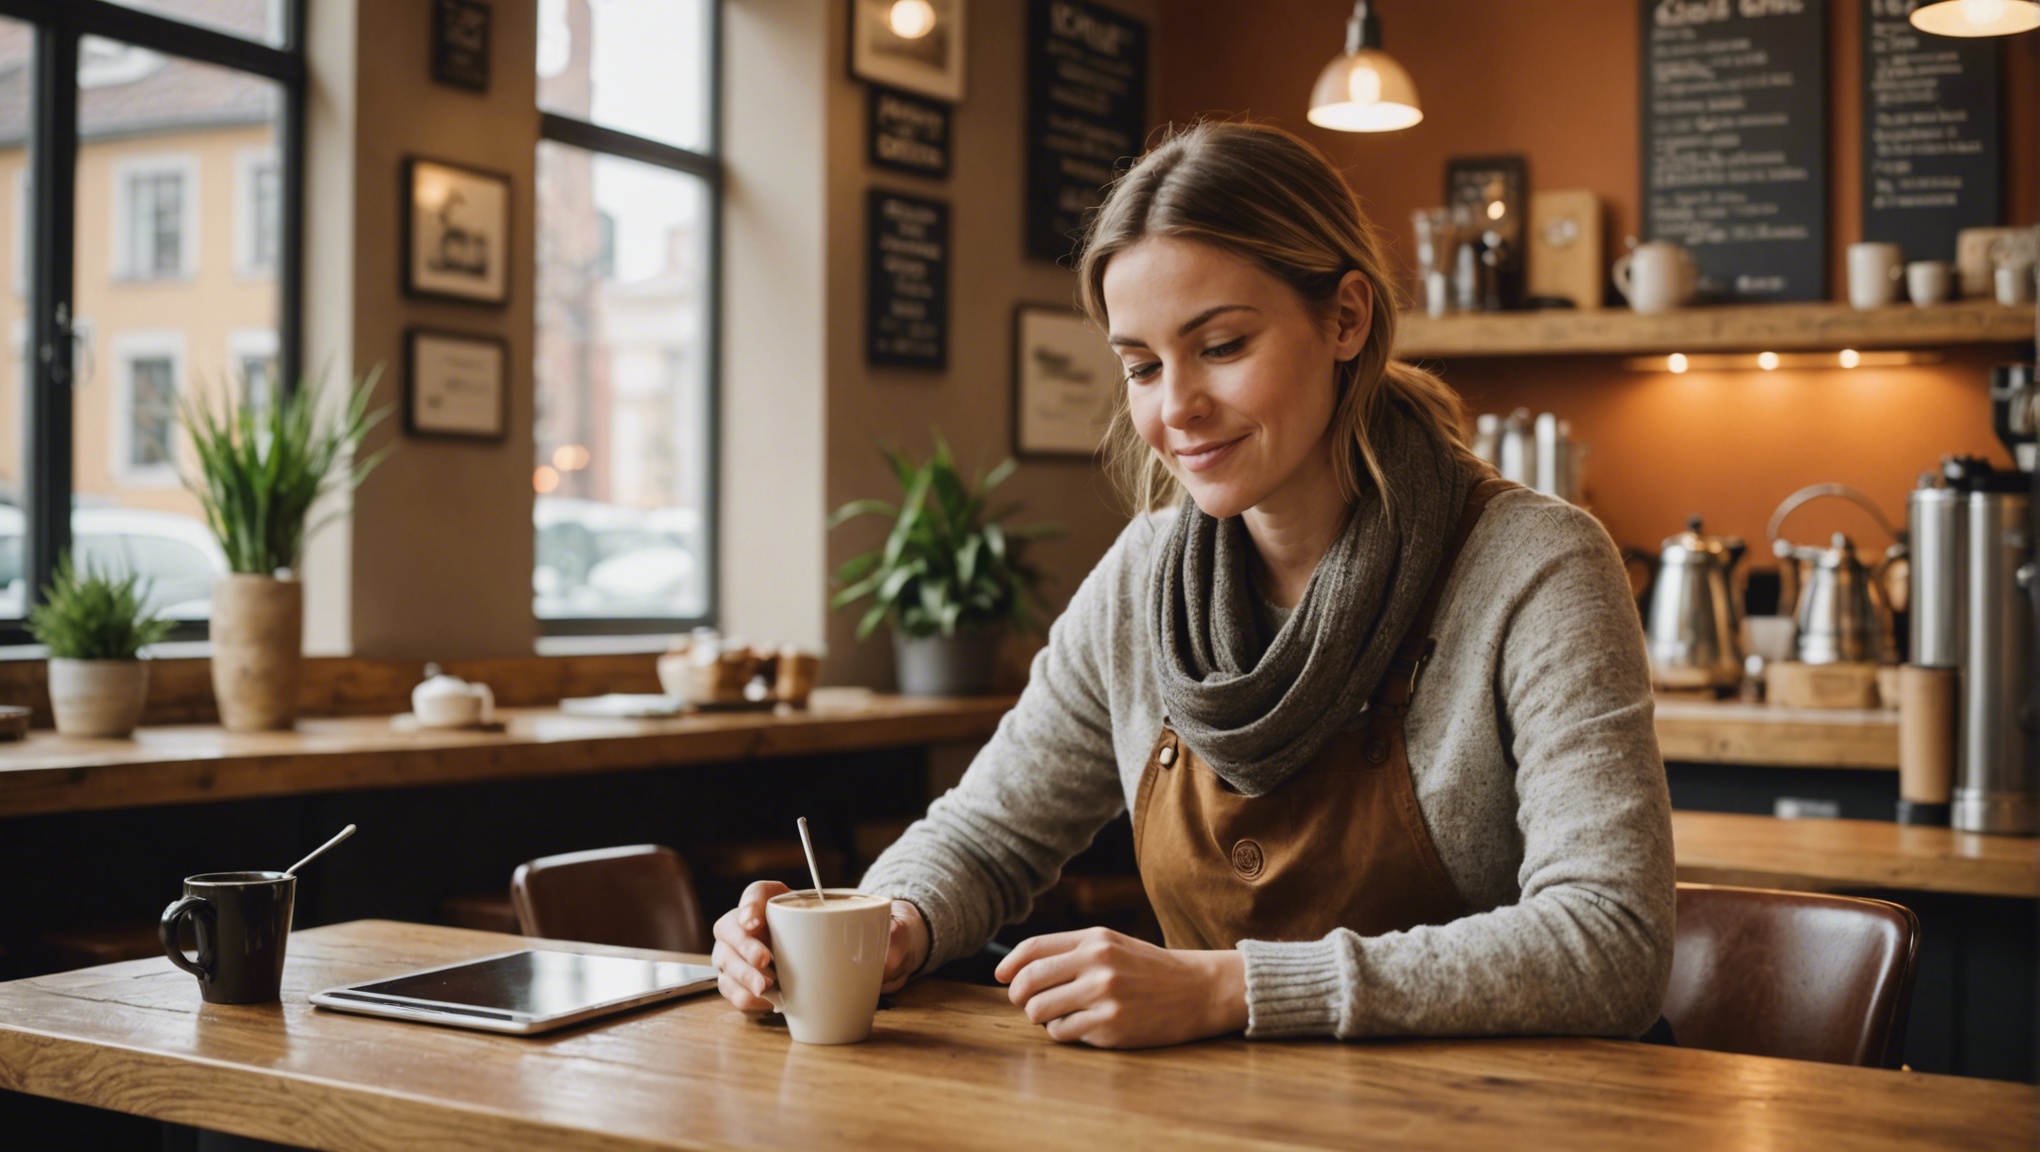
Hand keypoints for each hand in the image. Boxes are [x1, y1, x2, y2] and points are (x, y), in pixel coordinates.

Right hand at [711, 882, 930, 1010]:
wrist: (848, 965)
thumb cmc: (856, 940)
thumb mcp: (879, 932)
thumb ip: (891, 932)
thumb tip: (890, 938)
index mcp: (781, 902)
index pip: (757, 892)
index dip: (750, 903)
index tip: (756, 920)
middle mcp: (755, 926)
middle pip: (729, 928)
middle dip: (743, 946)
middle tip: (767, 963)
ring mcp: (744, 955)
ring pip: (725, 961)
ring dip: (741, 975)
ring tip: (767, 989)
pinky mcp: (745, 983)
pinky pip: (731, 990)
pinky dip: (744, 998)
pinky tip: (767, 1002)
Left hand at [995, 926, 1247, 1048]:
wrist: (1197, 990)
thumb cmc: (1148, 969)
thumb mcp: (1112, 944)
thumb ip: (1070, 951)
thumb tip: (1018, 970)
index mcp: (1094, 939)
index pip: (1033, 949)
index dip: (1009, 965)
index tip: (1001, 977)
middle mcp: (1097, 963)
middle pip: (1029, 981)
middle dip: (1018, 996)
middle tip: (1024, 1002)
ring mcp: (1103, 996)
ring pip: (1039, 1010)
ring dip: (1040, 1016)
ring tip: (1058, 1014)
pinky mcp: (1110, 1026)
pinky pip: (1062, 1032)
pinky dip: (1062, 1031)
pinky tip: (1080, 1026)